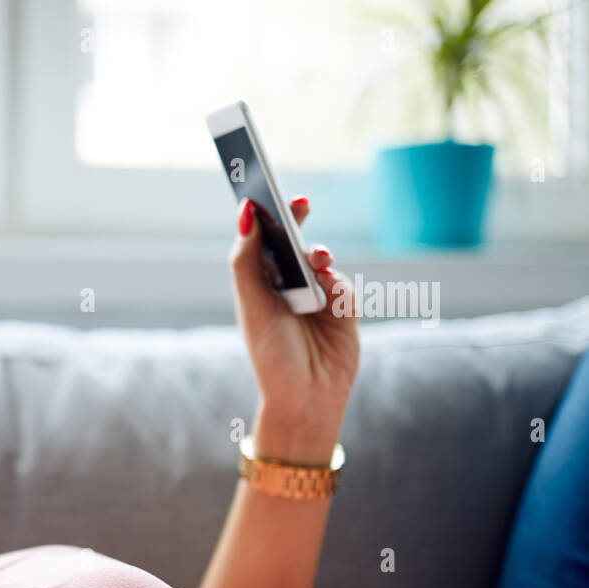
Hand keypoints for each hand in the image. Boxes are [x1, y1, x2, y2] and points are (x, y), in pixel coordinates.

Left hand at [230, 196, 359, 461]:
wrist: (306, 399)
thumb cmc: (271, 356)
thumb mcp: (253, 306)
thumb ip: (247, 259)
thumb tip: (245, 213)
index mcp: (257, 285)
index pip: (258, 240)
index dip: (259, 214)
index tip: (258, 187)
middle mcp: (285, 287)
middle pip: (290, 240)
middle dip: (293, 219)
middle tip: (297, 202)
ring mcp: (315, 296)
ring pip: (319, 259)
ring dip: (319, 255)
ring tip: (317, 259)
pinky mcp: (343, 308)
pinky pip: (343, 283)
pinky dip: (337, 283)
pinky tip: (330, 293)